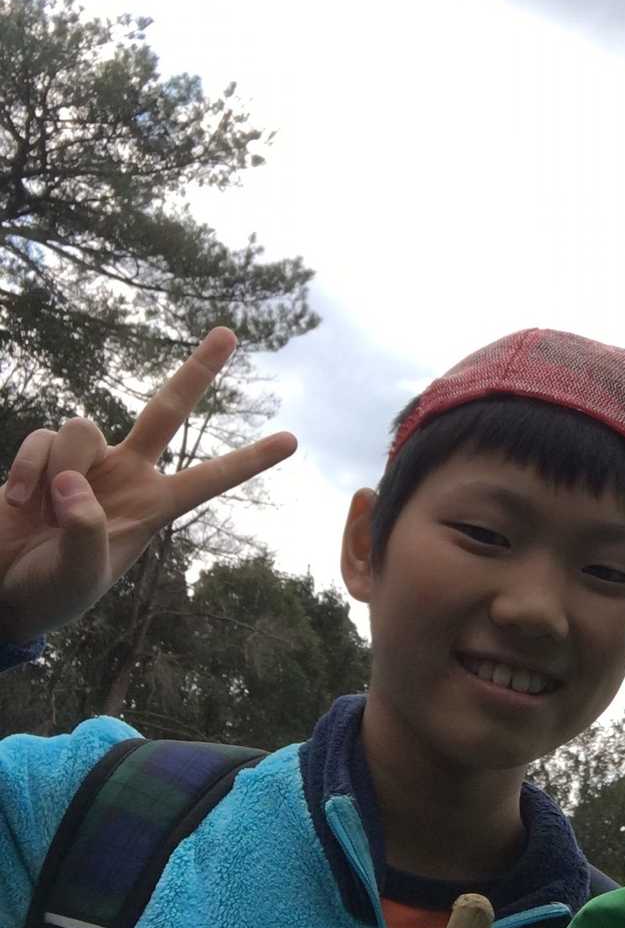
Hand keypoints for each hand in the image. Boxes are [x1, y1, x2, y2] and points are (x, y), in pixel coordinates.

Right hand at [0, 329, 296, 645]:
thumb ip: (84, 533)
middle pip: (167, 411)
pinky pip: (41, 439)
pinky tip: (16, 503)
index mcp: (152, 508)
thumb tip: (73, 483)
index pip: (209, 479)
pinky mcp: (42, 457)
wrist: (0, 592)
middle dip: (197, 371)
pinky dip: (27, 469)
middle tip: (229, 333)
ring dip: (61, 467)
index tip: (292, 440)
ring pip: (82, 428)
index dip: (249, 460)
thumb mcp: (78, 578)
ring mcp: (84, 463)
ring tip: (42, 516)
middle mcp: (126, 475)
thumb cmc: (48, 594)